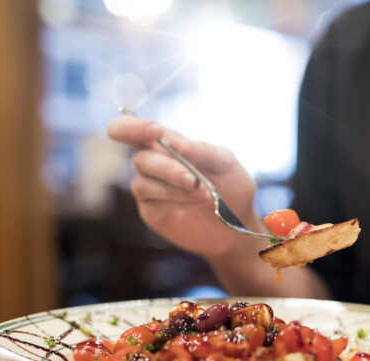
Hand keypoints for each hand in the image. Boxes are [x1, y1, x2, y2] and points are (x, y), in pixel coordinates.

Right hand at [107, 116, 262, 257]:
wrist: (238, 224)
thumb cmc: (231, 187)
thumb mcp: (226, 163)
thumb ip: (202, 150)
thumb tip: (174, 143)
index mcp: (167, 144)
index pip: (131, 129)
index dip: (133, 127)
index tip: (155, 131)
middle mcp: (154, 164)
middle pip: (139, 158)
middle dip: (168, 168)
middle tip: (193, 179)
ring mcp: (150, 189)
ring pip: (144, 183)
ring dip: (176, 188)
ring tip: (206, 194)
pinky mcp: (152, 211)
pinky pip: (153, 203)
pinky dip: (176, 200)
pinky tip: (197, 202)